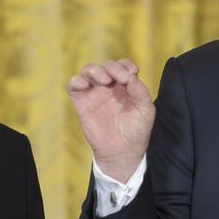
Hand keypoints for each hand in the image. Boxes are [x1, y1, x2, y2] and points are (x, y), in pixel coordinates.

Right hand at [66, 59, 153, 181]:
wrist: (122, 153)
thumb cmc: (136, 132)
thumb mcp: (145, 110)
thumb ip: (140, 91)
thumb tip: (131, 75)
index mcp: (125, 86)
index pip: (122, 65)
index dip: (125, 65)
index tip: (131, 75)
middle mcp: (109, 87)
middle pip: (105, 65)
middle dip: (112, 67)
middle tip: (120, 79)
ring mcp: (94, 93)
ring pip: (88, 71)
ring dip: (95, 70)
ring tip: (104, 81)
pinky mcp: (81, 103)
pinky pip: (72, 85)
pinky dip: (75, 81)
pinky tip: (84, 85)